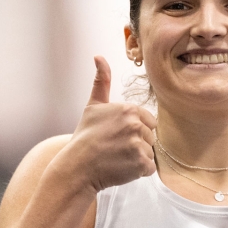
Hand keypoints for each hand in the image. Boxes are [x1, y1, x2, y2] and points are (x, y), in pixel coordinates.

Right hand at [60, 56, 156, 192]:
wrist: (77, 166)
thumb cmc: (85, 137)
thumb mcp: (93, 106)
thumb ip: (102, 81)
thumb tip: (99, 56)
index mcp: (129, 109)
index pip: (148, 121)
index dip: (134, 130)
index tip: (117, 136)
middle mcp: (136, 125)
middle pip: (150, 136)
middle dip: (137, 144)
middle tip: (116, 148)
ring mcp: (139, 145)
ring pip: (150, 152)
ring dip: (137, 158)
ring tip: (117, 158)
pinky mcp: (140, 164)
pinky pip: (149, 168)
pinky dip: (138, 171)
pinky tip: (122, 168)